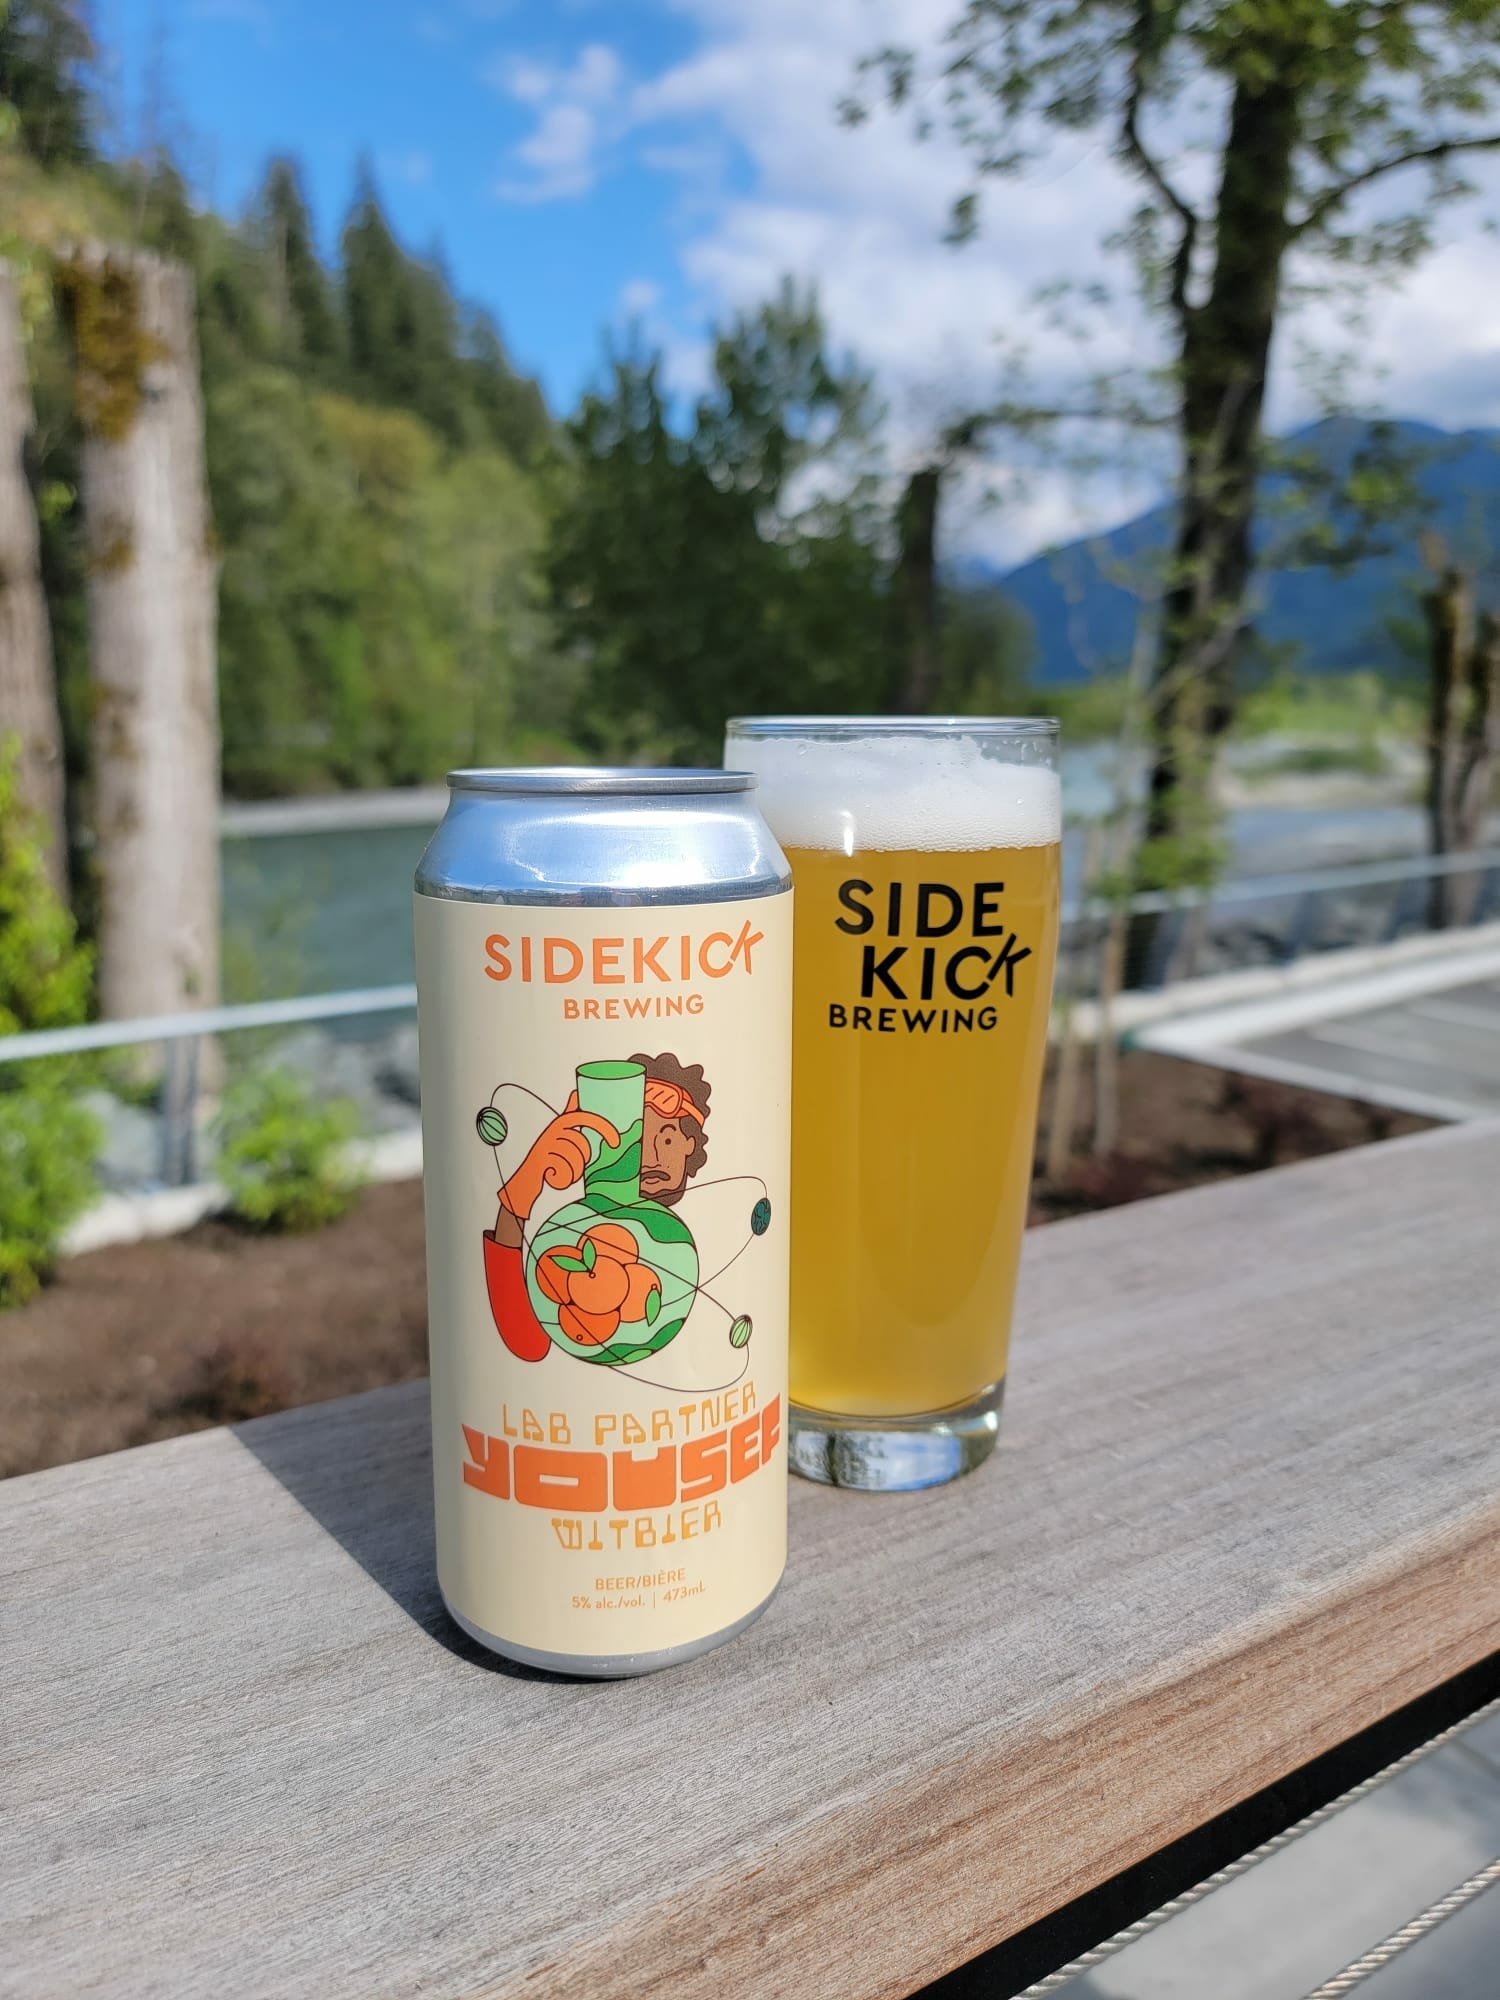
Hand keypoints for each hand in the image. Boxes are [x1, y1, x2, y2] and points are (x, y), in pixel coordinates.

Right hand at [499, 1092, 619, 1222]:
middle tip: (572, 1166)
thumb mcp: (557, 1134)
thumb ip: (568, 1115)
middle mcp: (552, 1130)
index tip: (616, 1143)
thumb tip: (575, 1093)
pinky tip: (552, 1178)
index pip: (584, 1118)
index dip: (602, 1127)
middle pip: (581, 1144)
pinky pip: (564, 1170)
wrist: (524, 1181)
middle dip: (581, 1159)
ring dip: (572, 1172)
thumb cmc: (545, 1157)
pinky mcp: (540, 1159)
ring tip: (562, 1173)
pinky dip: (563, 1180)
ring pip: (575, 1159)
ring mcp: (545, 1144)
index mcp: (559, 1123)